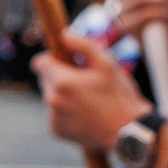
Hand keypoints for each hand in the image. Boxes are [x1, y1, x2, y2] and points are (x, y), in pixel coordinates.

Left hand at [31, 31, 150, 151]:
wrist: (128, 132)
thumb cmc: (120, 95)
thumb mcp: (107, 63)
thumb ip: (82, 45)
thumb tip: (63, 35)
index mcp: (62, 82)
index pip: (40, 63)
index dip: (52, 58)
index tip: (66, 62)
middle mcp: (53, 101)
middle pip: (46, 80)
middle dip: (61, 77)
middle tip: (85, 82)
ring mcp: (54, 118)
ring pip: (50, 97)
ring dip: (63, 95)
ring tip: (88, 100)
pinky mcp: (57, 131)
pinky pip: (55, 114)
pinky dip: (65, 112)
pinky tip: (85, 114)